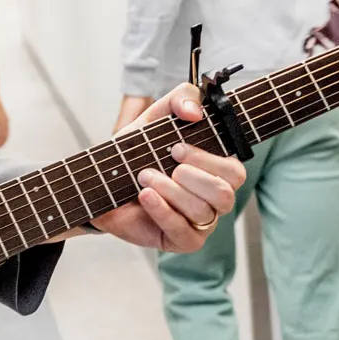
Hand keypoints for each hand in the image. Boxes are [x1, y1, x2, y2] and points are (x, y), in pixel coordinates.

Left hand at [0, 96, 10, 147]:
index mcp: (3, 124)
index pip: (3, 136)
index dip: (1, 143)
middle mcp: (6, 122)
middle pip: (6, 134)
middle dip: (3, 141)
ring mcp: (6, 119)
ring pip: (6, 131)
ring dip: (3, 137)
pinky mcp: (4, 116)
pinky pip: (5, 127)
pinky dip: (3, 132)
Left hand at [90, 85, 240, 252]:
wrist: (104, 182)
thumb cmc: (137, 152)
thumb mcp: (155, 117)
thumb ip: (181, 99)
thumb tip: (194, 112)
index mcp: (217, 170)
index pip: (234, 170)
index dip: (206, 159)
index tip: (176, 148)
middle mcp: (216, 198)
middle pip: (224, 193)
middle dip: (190, 176)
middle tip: (162, 163)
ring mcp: (202, 222)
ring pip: (201, 211)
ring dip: (170, 190)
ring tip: (144, 177)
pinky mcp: (184, 241)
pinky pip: (183, 231)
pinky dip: (162, 210)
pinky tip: (145, 196)